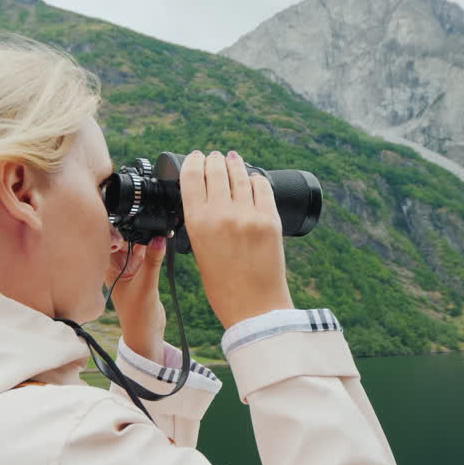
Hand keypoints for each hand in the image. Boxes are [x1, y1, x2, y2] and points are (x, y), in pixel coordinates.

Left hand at [106, 236, 167, 362]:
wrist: (147, 333)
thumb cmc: (137, 316)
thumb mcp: (146, 285)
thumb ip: (153, 260)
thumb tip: (160, 238)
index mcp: (109, 269)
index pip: (110, 242)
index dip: (120, 231)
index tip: (134, 224)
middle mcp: (117, 267)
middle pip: (124, 241)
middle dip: (136, 232)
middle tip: (150, 226)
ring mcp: (130, 270)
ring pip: (136, 246)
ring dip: (146, 240)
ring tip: (158, 233)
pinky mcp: (142, 272)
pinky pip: (146, 255)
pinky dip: (153, 248)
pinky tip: (161, 243)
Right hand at [181, 150, 293, 328]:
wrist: (255, 307)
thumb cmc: (223, 286)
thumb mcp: (199, 251)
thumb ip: (200, 222)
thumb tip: (206, 197)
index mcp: (197, 223)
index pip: (192, 177)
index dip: (194, 162)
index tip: (196, 157)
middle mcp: (222, 214)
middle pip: (216, 170)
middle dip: (214, 160)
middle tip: (214, 157)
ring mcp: (249, 215)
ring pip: (240, 174)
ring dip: (234, 163)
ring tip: (232, 159)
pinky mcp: (271, 219)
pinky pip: (262, 187)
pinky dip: (255, 179)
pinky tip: (252, 178)